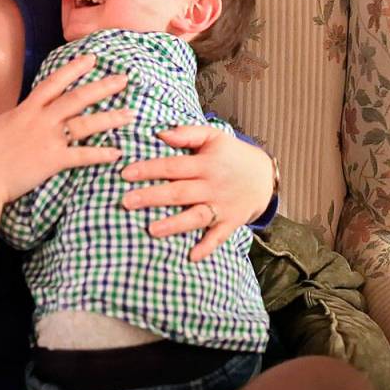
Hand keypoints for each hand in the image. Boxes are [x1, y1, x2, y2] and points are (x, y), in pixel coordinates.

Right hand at [0, 54, 132, 204]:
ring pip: (85, 123)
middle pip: (77, 98)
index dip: (75, 68)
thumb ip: (16, 120)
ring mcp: (47, 139)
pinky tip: (117, 153)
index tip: (92, 58)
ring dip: (110, 118)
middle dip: (103, 87)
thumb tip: (23, 116)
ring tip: (131, 114)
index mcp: (26, 110)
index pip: (54, 82)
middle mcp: (40, 120)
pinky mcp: (52, 161)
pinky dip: (101, 154)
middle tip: (124, 79)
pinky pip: (82, 155)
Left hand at [120, 126, 274, 261]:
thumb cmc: (231, 154)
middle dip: (152, 197)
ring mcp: (222, 206)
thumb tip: (161, 133)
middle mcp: (212, 185)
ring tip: (151, 230)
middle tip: (126, 202)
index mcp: (205, 163)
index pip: (173, 166)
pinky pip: (218, 237)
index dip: (149, 169)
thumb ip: (187, 133)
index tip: (125, 174)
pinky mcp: (230, 222)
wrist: (263, 176)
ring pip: (195, 216)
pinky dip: (207, 247)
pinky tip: (191, 256)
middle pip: (179, 192)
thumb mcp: (213, 136)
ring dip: (174, 224)